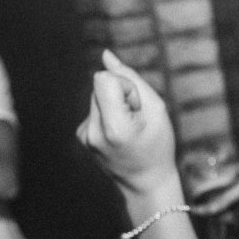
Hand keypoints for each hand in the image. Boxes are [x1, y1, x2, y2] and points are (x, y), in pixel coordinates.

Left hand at [77, 50, 178, 198]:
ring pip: (97, 95)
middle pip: (100, 85)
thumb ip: (131, 78)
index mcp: (112, 127)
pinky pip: (95, 109)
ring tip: (129, 128)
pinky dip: (108, 115)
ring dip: (115, 104)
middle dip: (121, 94)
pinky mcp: (81, 136)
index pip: (103, 79)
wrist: (146, 184)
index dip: (124, 85)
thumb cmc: (158, 144)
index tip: (136, 106)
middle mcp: (92, 132)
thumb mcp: (156, 108)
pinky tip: (119, 135)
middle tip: (136, 119)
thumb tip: (105, 55)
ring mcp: (83, 136)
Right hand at [189, 161, 238, 214]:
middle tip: (199, 213)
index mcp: (237, 169)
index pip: (213, 180)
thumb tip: (206, 210)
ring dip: (222, 211)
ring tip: (215, 217)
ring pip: (228, 202)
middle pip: (219, 192)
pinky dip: (232, 214)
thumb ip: (225, 199)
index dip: (200, 190)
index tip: (190, 202)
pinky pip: (238, 209)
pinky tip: (230, 219)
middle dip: (210, 203)